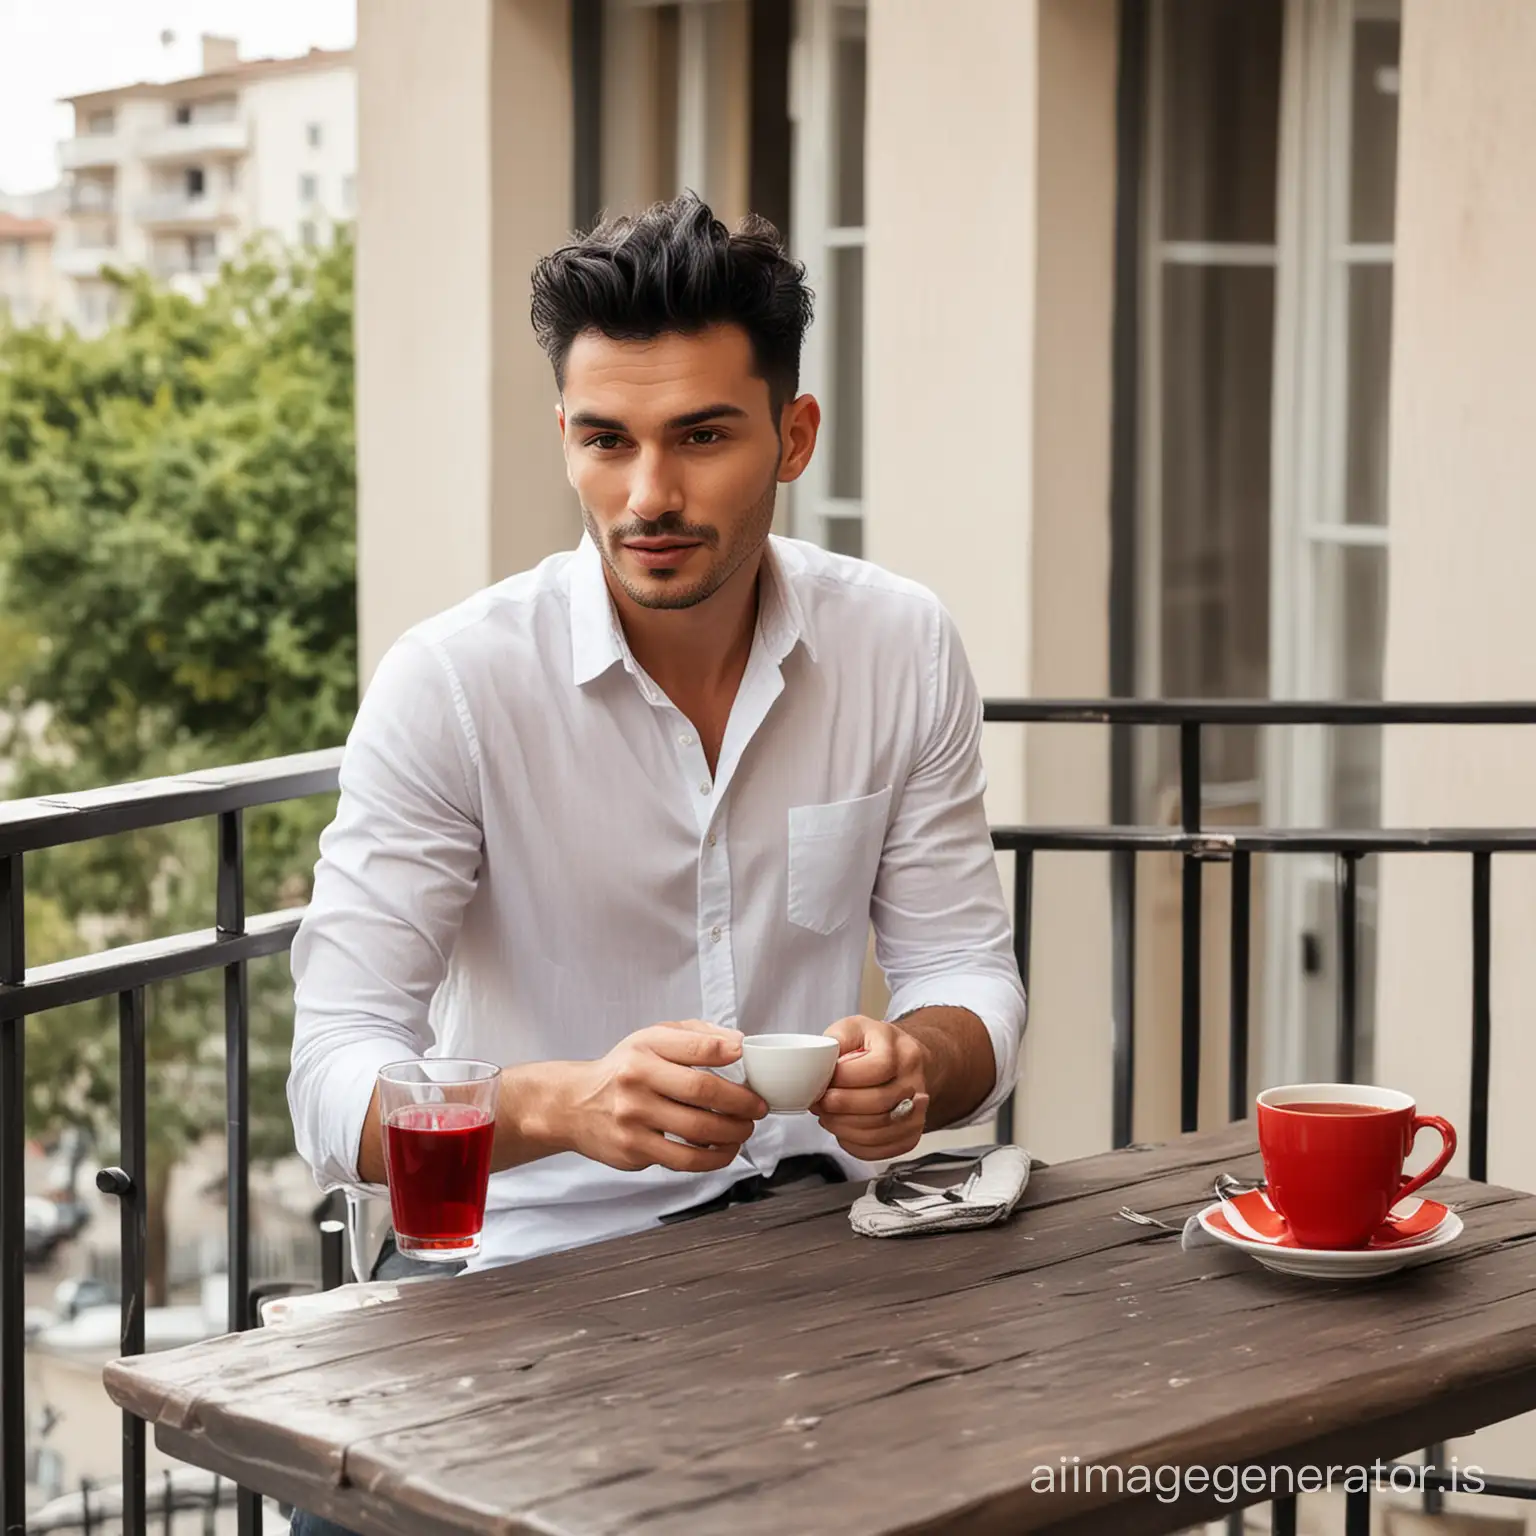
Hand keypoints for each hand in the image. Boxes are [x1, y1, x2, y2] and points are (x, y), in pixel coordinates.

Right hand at [558, 1021, 767, 1173]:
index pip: (694, 1047)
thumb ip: (696, 1036)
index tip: (746, 1057)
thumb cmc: (624, 1069)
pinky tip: (724, 1151)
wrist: (573, 1104)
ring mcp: (633, 1118)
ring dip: (733, 1133)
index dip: (726, 1051)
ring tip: (745, 1130)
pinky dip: (713, 1158)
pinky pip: (684, 1160)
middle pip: (702, 1091)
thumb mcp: (651, 1039)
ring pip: (697, 1130)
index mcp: (644, 1049)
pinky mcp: (633, 1150)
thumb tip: (738, 1045)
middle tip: (758, 1107)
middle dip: (741, 1102)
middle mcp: (636, 1080)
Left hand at [811, 1016, 930, 1160]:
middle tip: (819, 1103)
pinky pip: (882, 1149)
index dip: (844, 1079)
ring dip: (844, 1128)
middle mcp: (914, 1081)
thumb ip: (837, 1038)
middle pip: (878, 1103)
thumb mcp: (855, 1028)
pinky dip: (856, 1145)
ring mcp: (918, 1110)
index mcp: (902, 1051)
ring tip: (827, 1117)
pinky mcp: (912, 1132)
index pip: (877, 1069)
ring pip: (879, 1130)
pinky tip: (843, 1131)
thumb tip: (819, 1061)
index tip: (823, 1082)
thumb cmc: (876, 1045)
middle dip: (840, 1107)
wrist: (905, 1061)